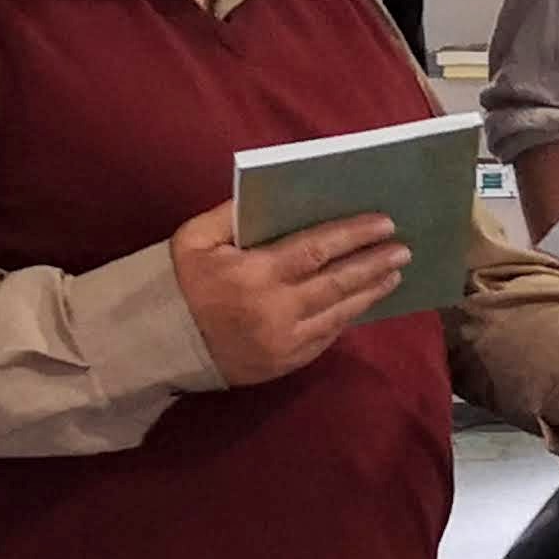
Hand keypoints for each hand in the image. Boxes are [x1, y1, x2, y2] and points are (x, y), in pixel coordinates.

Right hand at [170, 201, 409, 386]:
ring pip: (339, 313)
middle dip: (373, 263)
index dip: (353, 236)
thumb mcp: (195, 238)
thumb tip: (275, 194)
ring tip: (394, 274)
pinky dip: (347, 318)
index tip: (383, 223)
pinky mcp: (284, 364)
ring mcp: (284, 342)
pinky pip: (325, 339)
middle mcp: (277, 310)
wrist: (155, 343)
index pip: (317, 250)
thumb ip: (233, 214)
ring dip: (369, 292)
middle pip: (338, 283)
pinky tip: (362, 303)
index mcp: (255, 274)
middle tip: (403, 249)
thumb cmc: (177, 283)